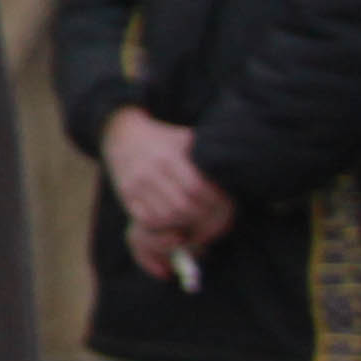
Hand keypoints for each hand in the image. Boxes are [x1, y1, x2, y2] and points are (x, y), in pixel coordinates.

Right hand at [103, 106, 234, 243]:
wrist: (122, 133)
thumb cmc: (165, 139)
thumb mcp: (188, 139)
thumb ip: (209, 156)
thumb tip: (237, 175)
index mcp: (171, 154)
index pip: (197, 187)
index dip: (215, 204)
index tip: (225, 210)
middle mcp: (152, 169)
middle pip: (183, 207)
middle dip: (202, 221)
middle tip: (213, 226)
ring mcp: (136, 183)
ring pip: (165, 217)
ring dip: (184, 226)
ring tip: (195, 225)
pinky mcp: (126, 194)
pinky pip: (147, 220)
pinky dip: (163, 227)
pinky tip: (174, 222)